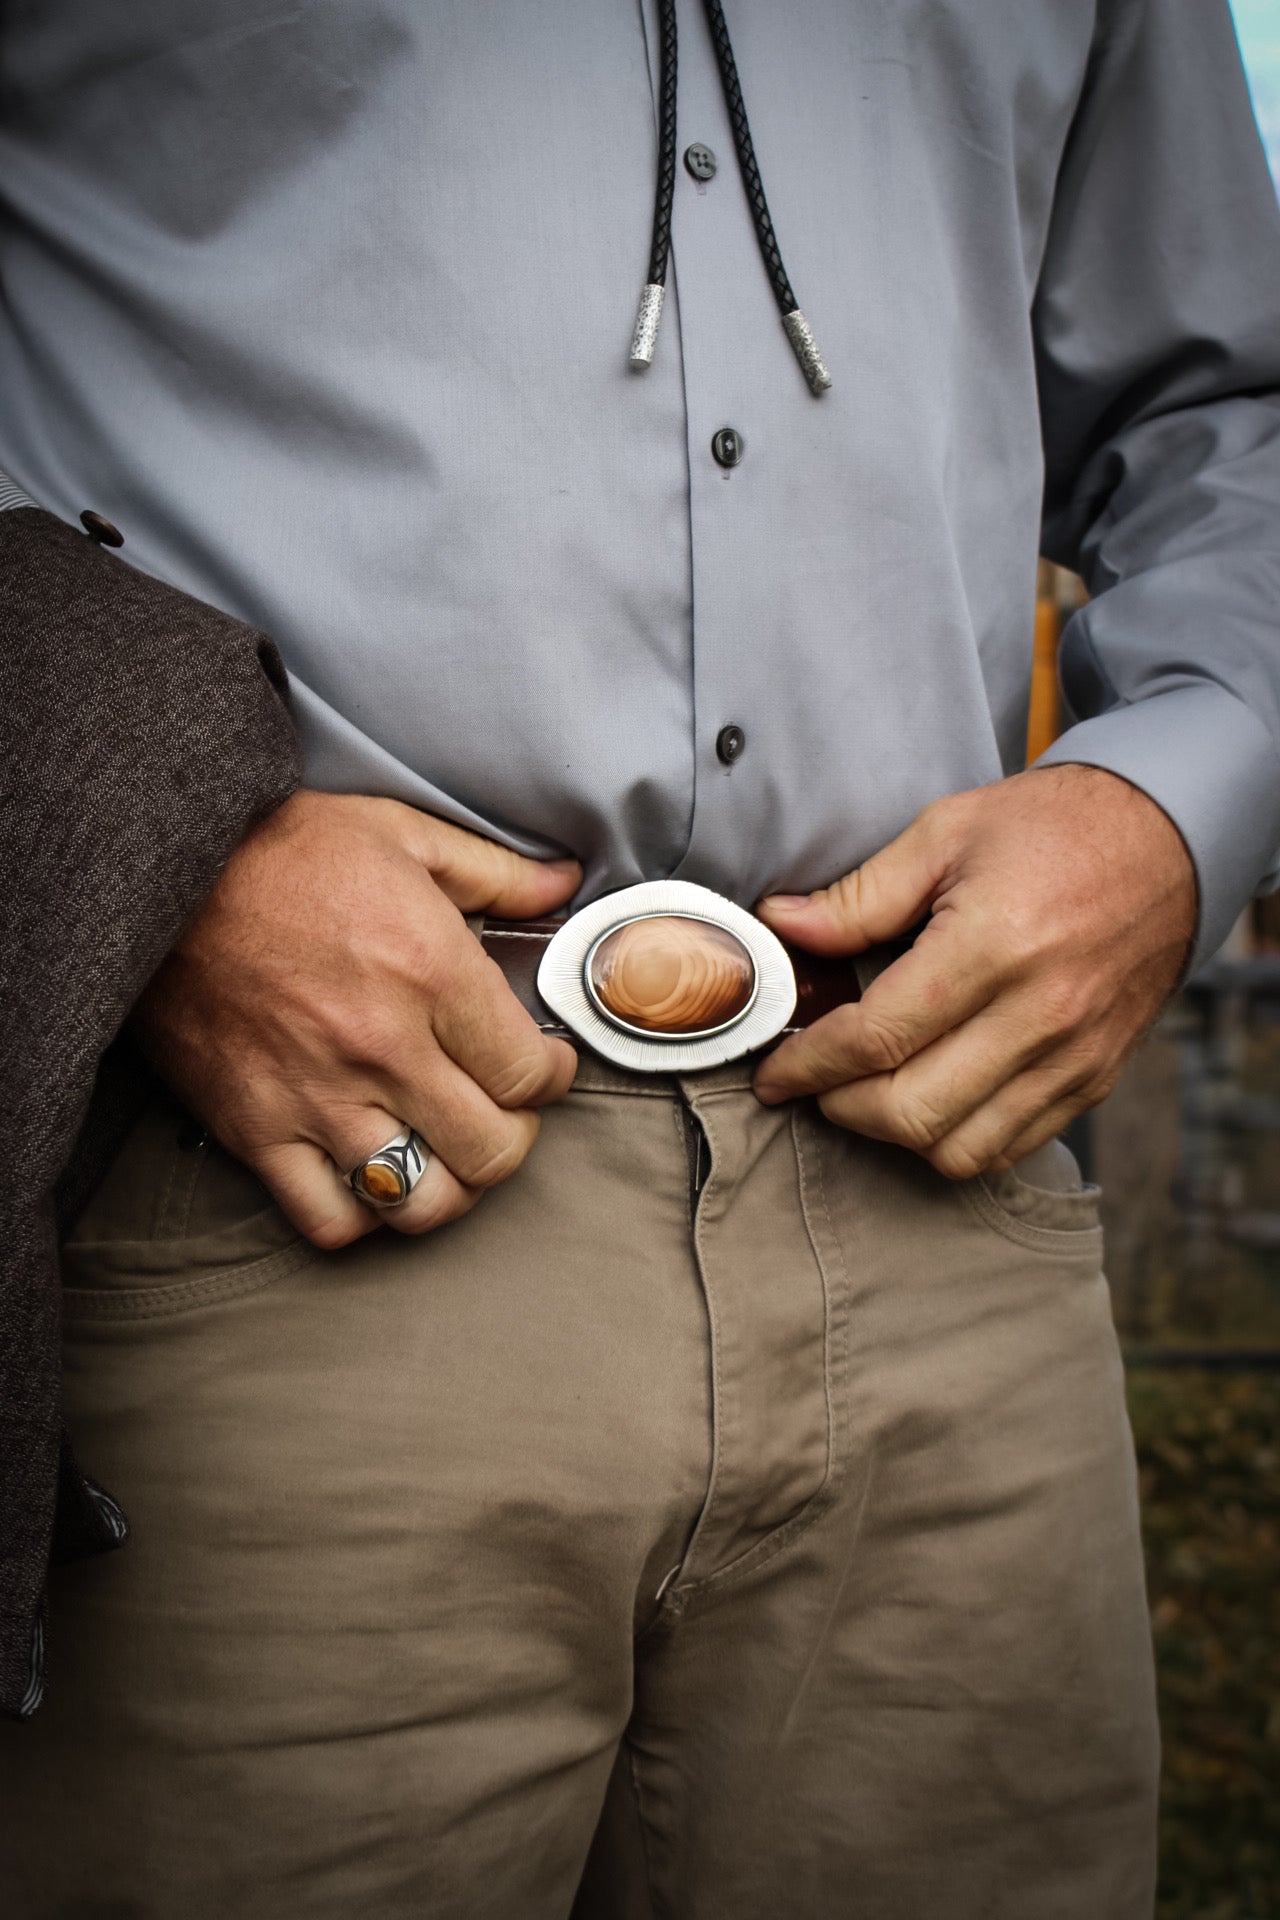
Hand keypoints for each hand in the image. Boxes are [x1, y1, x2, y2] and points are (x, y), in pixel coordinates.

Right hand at [132, 791, 580, 1245]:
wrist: (160, 872)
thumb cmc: (281, 849)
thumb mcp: (402, 834)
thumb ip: (494, 872)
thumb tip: (565, 884)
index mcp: (430, 970)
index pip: (529, 1074)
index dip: (553, 1078)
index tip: (545, 1067)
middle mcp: (382, 1046)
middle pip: (491, 1151)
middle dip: (514, 1137)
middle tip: (503, 1111)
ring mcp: (317, 1098)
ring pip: (421, 1201)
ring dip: (451, 1188)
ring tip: (447, 1153)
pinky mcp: (256, 1130)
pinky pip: (328, 1219)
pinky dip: (363, 1215)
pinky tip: (373, 1175)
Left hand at [753, 766, 1196, 1175]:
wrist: (1170, 841)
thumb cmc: (1054, 828)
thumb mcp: (946, 833)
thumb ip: (859, 895)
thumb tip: (781, 927)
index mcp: (992, 945)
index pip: (876, 1038)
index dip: (808, 1066)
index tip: (776, 1073)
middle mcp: (1039, 1013)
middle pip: (912, 1110)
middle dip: (842, 1107)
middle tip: (815, 1082)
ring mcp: (1073, 1055)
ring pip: (960, 1147)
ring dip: (896, 1134)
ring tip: (867, 1093)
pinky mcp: (1095, 1077)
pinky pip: (1012, 1147)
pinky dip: (957, 1140)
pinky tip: (929, 1099)